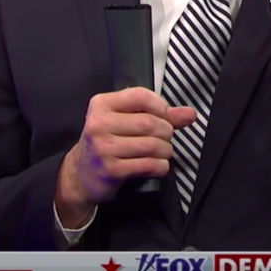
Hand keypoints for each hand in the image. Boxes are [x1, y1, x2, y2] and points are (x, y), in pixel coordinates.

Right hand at [55, 87, 195, 227]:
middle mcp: (99, 123)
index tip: (163, 115)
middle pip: (150, 123)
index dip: (160, 106)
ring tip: (162, 151)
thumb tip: (189, 113)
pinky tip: (157, 165)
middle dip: (166, 132)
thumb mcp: (124, 121)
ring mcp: (104, 147)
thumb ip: (158, 114)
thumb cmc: (106, 142)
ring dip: (165, 150)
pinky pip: (149, 165)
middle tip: (165, 137)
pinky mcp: (111, 169)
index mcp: (102, 104)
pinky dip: (161, 166)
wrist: (81, 174)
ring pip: (152, 145)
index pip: (141, 96)